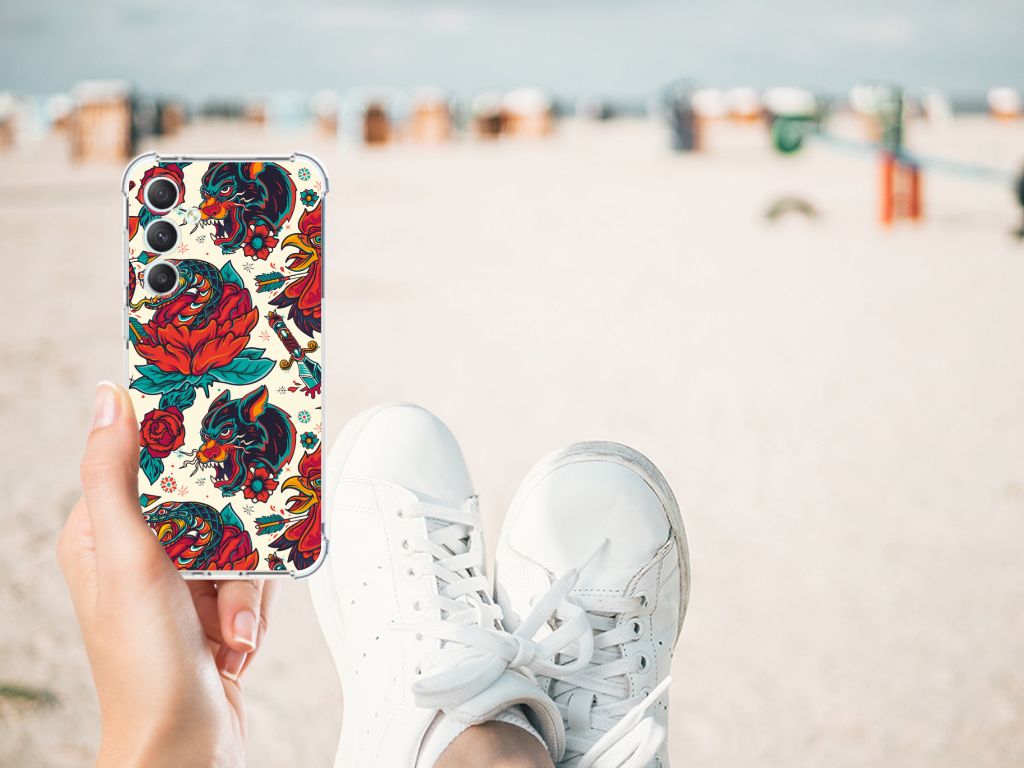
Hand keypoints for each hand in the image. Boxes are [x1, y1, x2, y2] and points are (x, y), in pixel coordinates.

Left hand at [58, 382, 274, 767]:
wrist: (185, 747)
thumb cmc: (146, 665)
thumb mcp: (129, 559)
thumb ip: (114, 478)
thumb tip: (107, 401)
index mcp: (101, 534)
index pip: (146, 463)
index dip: (186, 452)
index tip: (220, 439)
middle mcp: (138, 555)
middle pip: (208, 502)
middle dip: (232, 543)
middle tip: (229, 568)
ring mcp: (177, 583)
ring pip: (239, 542)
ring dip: (244, 588)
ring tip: (229, 626)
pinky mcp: (210, 607)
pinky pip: (252, 579)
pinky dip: (253, 609)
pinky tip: (236, 640)